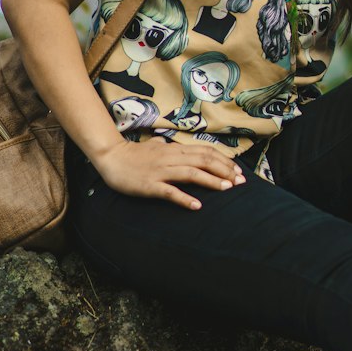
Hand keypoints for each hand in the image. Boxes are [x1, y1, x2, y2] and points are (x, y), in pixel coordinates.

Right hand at [91, 136, 245, 209]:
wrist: (111, 157)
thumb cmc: (133, 154)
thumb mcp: (154, 147)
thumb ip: (166, 147)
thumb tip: (169, 144)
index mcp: (174, 150)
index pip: (205, 152)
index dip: (224, 161)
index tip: (237, 172)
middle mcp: (171, 158)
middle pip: (204, 161)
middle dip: (224, 171)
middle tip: (240, 182)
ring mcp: (161, 171)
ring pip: (191, 173)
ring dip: (211, 181)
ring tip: (227, 189)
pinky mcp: (150, 185)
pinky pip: (170, 192)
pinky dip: (185, 198)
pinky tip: (197, 206)